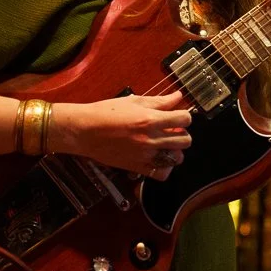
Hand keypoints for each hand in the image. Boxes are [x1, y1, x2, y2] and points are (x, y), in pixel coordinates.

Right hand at [49, 92, 191, 180]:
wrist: (84, 131)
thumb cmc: (106, 112)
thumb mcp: (134, 101)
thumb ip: (159, 101)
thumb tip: (178, 97)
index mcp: (150, 119)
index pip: (184, 119)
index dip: (184, 116)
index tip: (178, 115)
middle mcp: (150, 139)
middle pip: (185, 140)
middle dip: (182, 133)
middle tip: (172, 129)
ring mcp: (144, 155)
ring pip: (177, 158)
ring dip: (175, 150)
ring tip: (165, 144)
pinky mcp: (137, 167)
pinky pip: (162, 174)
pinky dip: (165, 167)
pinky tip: (159, 158)